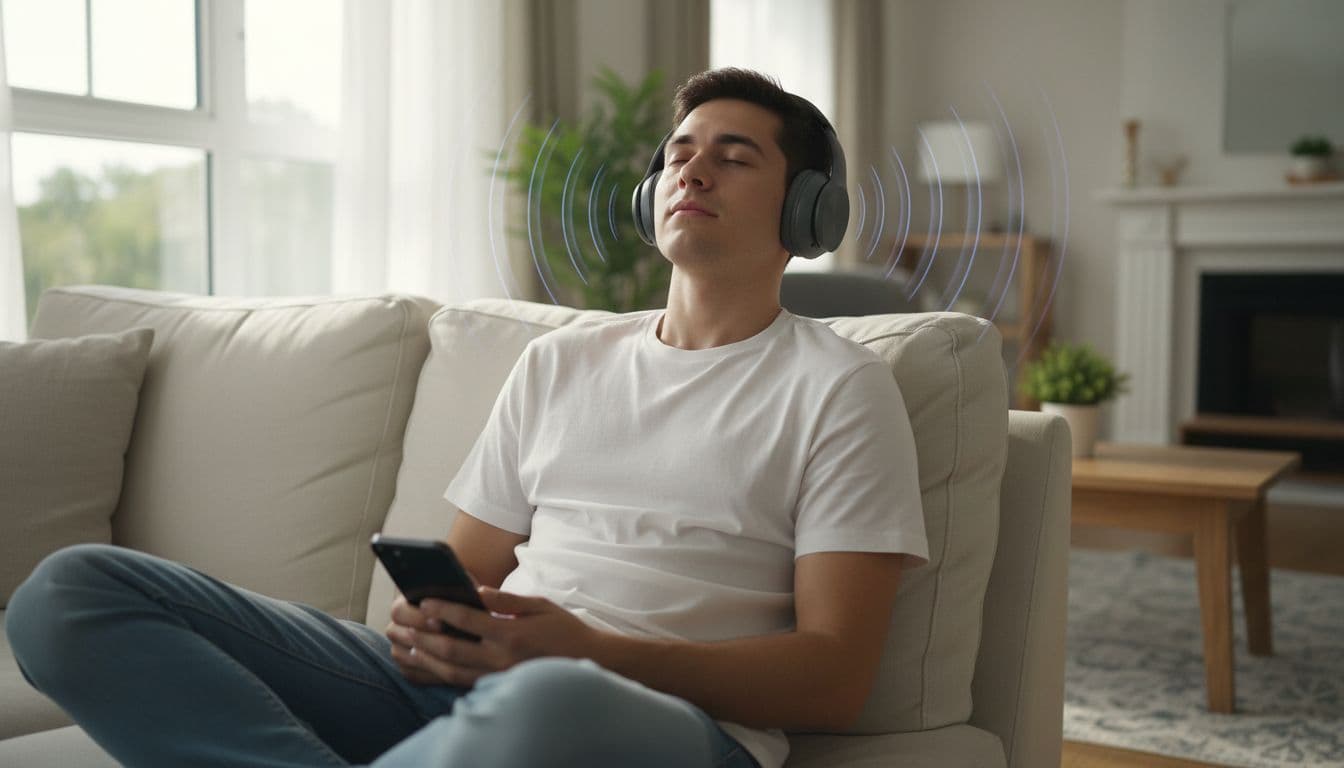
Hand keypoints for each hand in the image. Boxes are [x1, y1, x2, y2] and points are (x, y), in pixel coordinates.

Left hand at [387, 587, 601, 686]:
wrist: (587, 662)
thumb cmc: (563, 629)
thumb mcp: (539, 605)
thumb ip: (507, 600)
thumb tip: (478, 591)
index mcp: (511, 634)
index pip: (469, 620)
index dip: (444, 610)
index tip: (425, 600)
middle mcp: (501, 658)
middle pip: (452, 648)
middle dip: (424, 635)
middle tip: (403, 623)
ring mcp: (498, 676)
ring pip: (451, 671)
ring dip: (426, 658)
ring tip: (406, 644)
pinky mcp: (497, 686)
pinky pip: (461, 683)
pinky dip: (439, 675)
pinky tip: (425, 665)